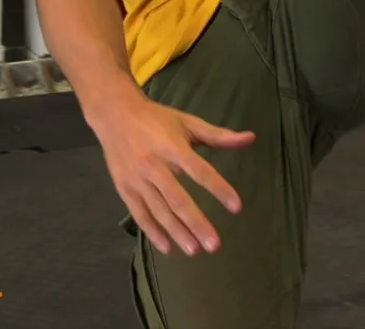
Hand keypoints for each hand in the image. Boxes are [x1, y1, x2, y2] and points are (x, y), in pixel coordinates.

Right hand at [89, 94, 255, 256]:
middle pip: (178, 199)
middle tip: (214, 244)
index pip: (200, 171)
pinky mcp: (123, 188)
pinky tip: (167, 248)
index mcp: (172, 147)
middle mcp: (154, 165)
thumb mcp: (187, 122)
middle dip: (197, 223)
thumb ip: (218, 136)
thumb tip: (251, 139)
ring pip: (159, 211)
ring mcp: (136, 179)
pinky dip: (152, 232)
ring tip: (195, 250)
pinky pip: (139, 214)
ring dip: (177, 232)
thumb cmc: (156, 119)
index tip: (236, 207)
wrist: (113, 113)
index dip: (219, 189)